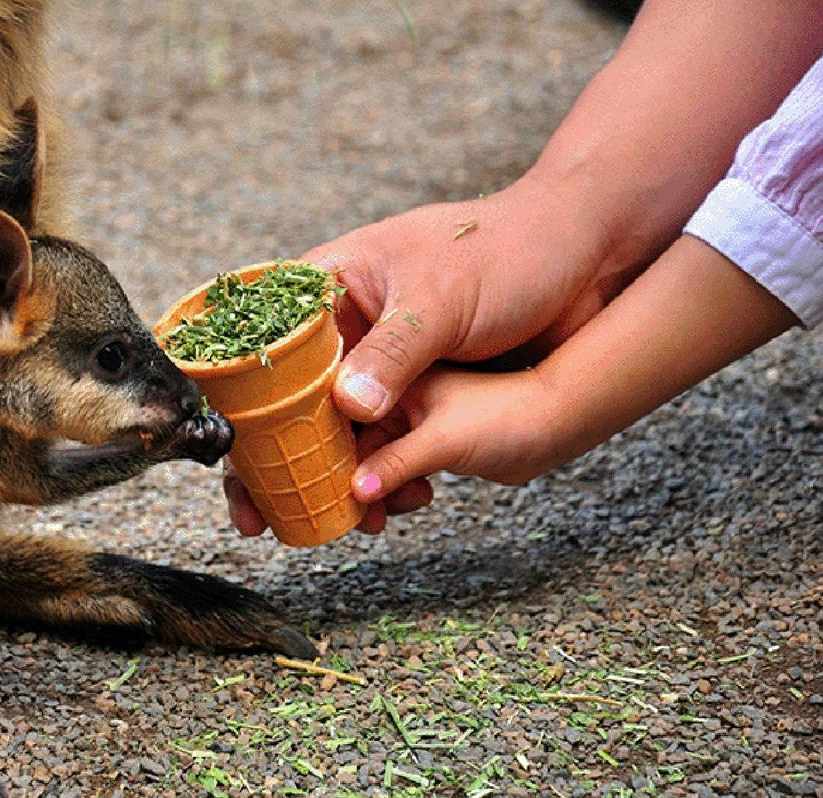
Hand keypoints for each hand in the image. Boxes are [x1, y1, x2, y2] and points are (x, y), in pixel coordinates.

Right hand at [225, 175, 612, 535]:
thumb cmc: (510, 249)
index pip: (265, 352)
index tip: (232, 465)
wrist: (589, 258)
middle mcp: (350, 328)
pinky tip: (392, 507)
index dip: (241, 411)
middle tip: (262, 518)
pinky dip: (384, 477)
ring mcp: (385, 363)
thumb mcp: (441, 299)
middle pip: (292, 403)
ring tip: (343, 522)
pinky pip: (388, 442)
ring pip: (340, 431)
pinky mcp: (421, 392)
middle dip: (277, 464)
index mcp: (334, 285)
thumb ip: (393, 354)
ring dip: (335, 479)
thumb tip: (349, 408)